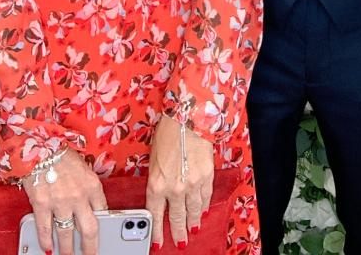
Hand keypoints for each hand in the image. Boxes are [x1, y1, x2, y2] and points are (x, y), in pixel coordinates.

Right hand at [21, 148, 106, 254]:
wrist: (40, 146)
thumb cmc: (62, 155)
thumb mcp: (83, 167)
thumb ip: (87, 187)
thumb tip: (89, 206)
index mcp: (92, 185)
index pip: (103, 211)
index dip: (103, 225)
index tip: (103, 235)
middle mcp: (79, 196)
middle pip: (89, 230)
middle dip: (90, 248)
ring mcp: (60, 202)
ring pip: (66, 234)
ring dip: (67, 249)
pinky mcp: (42, 204)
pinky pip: (45, 229)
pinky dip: (46, 241)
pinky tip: (48, 248)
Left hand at [146, 114, 213, 249]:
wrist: (187, 118)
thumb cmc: (168, 133)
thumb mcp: (154, 159)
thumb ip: (157, 179)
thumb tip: (160, 194)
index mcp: (156, 184)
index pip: (155, 215)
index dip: (157, 231)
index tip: (158, 242)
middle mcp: (174, 189)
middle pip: (176, 218)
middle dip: (178, 233)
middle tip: (180, 242)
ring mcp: (192, 185)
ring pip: (193, 211)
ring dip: (193, 222)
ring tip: (193, 230)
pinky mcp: (206, 177)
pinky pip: (205, 197)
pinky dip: (204, 206)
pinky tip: (203, 211)